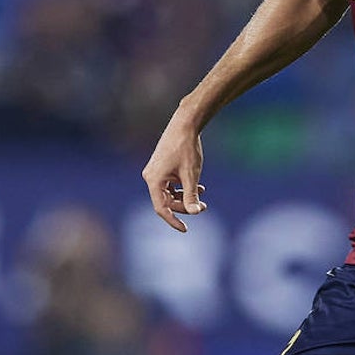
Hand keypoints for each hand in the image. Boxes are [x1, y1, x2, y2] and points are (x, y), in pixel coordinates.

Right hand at [142, 113, 206, 232]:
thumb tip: (195, 213)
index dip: (173, 220)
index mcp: (154, 180)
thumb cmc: (187, 148)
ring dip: (185, 196)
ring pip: (169, 193)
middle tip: (204, 206)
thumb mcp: (191, 174)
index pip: (161, 208)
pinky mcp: (161, 167)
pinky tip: (198, 186)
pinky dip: (182, 187)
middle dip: (185, 205)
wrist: (185, 124)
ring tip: (203, 194)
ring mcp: (155, 171)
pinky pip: (170, 184)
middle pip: (167, 201)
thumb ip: (191, 195)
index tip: (185, 229)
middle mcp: (150, 177)